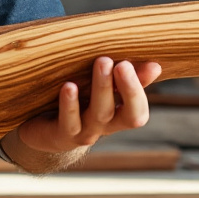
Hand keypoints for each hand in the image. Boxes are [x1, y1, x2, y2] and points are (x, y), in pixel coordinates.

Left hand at [16, 57, 161, 152]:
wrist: (42, 129)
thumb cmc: (77, 102)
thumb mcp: (102, 89)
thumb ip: (126, 79)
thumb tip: (155, 66)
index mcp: (118, 116)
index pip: (139, 110)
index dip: (140, 89)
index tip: (139, 64)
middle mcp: (105, 127)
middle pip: (127, 115)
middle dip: (128, 88)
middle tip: (122, 63)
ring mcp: (84, 132)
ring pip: (99, 114)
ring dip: (102, 88)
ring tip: (102, 62)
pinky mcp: (61, 135)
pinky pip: (69, 122)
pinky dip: (70, 104)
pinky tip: (69, 85)